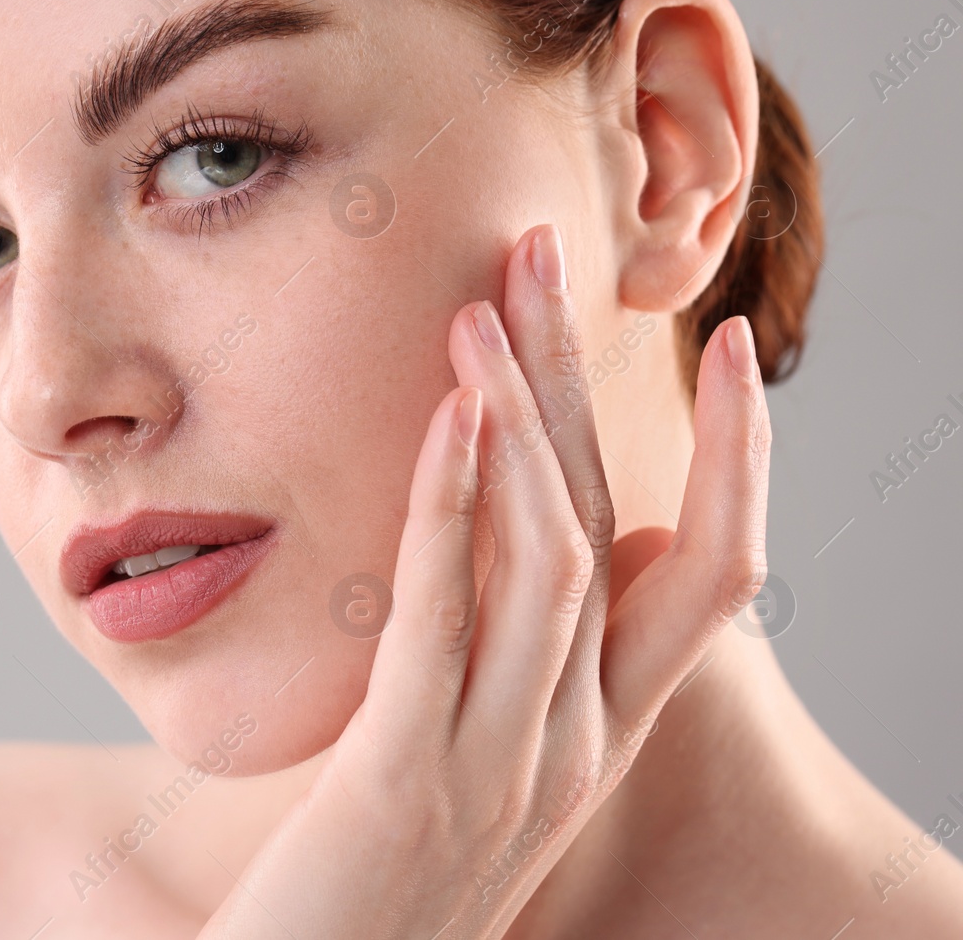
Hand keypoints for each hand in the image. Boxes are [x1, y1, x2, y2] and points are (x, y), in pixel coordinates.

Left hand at [198, 224, 771, 938]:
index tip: (730, 348)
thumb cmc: (383, 867)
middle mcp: (576, 742)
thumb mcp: (475, 756)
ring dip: (518, 419)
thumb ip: (515, 659)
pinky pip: (445, 614)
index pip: (713, 575)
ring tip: (483, 310)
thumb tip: (549, 542)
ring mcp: (502, 761)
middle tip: (548, 253)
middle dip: (584, 383)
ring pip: (548, 556)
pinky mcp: (406, 775)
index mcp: (601, 731)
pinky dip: (451, 504)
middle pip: (613, 525)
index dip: (739, 459)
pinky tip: (444, 417)